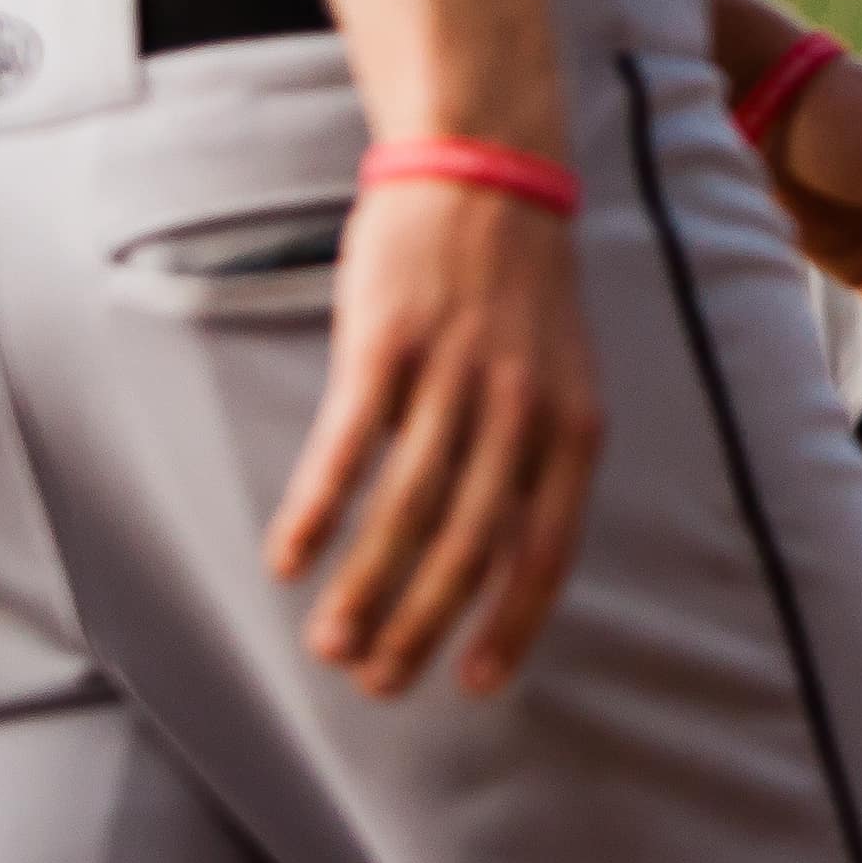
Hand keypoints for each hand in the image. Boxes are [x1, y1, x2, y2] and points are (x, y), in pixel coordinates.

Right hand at [267, 178, 604, 697]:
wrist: (485, 177)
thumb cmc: (517, 296)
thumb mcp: (559, 380)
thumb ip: (535, 463)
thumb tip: (504, 563)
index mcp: (574, 427)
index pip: (547, 551)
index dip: (511, 624)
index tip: (474, 686)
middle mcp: (521, 409)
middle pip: (469, 546)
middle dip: (421, 627)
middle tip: (377, 685)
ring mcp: (453, 377)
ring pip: (406, 510)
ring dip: (363, 590)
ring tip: (327, 649)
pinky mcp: (388, 345)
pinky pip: (346, 447)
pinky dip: (316, 511)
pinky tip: (288, 561)